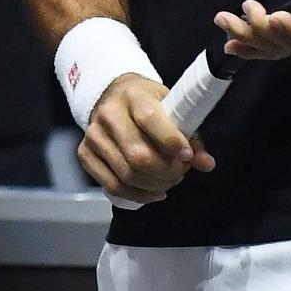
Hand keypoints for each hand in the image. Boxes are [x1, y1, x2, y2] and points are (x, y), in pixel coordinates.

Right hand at [78, 73, 214, 203]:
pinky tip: (153, 192)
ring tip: (169, 181)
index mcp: (133, 95)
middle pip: (138, 155)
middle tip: (180, 172)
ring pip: (126, 175)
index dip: (171, 142)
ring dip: (154, 185)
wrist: (113, 96)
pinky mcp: (84, 153)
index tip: (187, 156)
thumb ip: (191, 136)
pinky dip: (137, 195)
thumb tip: (206, 163)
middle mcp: (108, 113)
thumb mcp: (172, 108)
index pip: (149, 119)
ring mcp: (93, 135)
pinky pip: (112, 186)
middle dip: (166, 171)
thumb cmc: (147, 104)